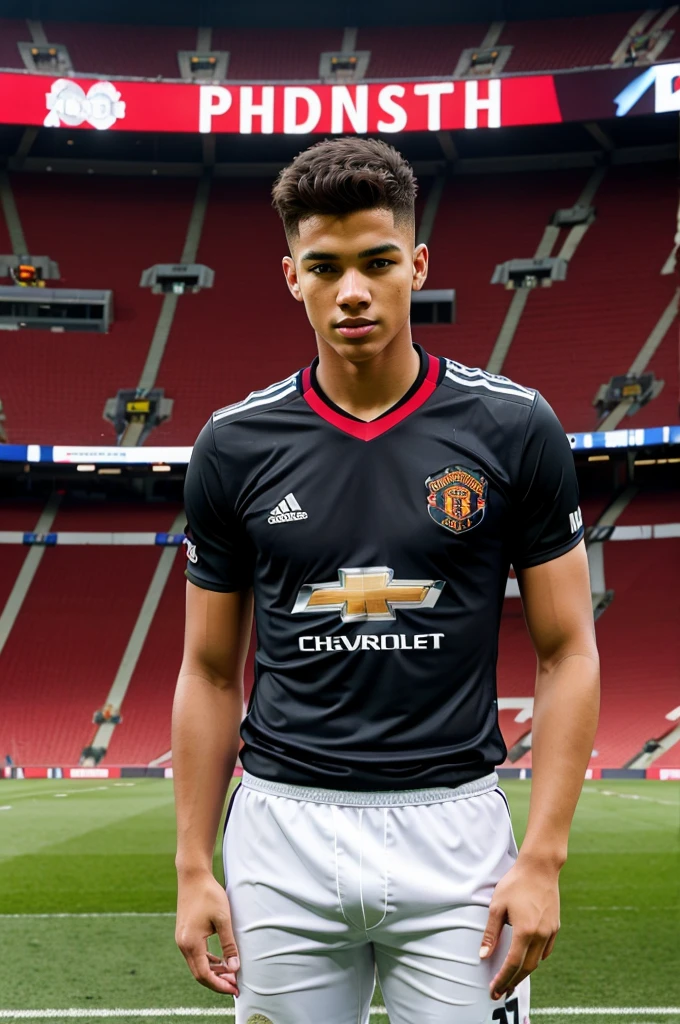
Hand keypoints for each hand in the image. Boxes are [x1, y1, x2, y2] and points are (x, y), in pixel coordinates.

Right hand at [175, 870, 239, 996]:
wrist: (193, 876)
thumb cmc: (209, 894)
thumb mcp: (223, 919)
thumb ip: (228, 944)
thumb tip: (234, 967)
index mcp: (191, 943)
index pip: (204, 974)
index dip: (219, 985)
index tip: (234, 989)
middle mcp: (183, 945)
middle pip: (199, 973)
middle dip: (217, 982)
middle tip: (235, 985)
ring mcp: (182, 940)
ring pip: (197, 965)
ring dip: (213, 972)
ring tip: (231, 975)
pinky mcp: (184, 934)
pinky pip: (195, 955)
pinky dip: (208, 962)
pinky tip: (220, 962)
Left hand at [479, 857, 559, 999]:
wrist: (540, 867)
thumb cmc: (515, 883)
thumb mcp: (497, 906)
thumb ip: (491, 933)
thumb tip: (484, 955)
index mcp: (525, 931)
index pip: (512, 964)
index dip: (502, 979)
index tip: (493, 990)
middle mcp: (540, 935)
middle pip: (526, 967)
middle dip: (512, 982)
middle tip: (500, 992)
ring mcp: (550, 931)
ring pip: (537, 961)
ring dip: (524, 973)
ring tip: (511, 980)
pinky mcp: (555, 926)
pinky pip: (546, 950)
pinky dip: (535, 959)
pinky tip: (527, 961)